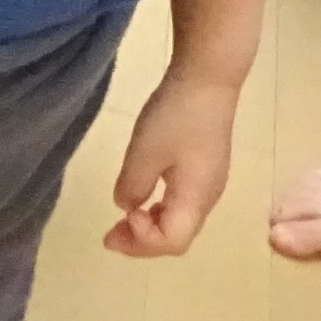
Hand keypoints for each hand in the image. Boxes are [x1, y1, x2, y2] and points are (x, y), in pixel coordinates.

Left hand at [107, 69, 239, 256]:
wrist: (209, 78)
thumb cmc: (177, 115)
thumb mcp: (145, 152)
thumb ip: (133, 186)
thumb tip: (127, 206)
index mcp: (196, 198)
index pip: (172, 242)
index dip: (142, 241)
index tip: (120, 220)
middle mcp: (208, 197)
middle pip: (178, 236)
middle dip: (142, 241)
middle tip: (109, 236)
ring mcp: (210, 182)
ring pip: (180, 221)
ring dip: (150, 227)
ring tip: (123, 220)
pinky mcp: (206, 167)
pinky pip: (183, 203)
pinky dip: (160, 209)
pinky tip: (144, 197)